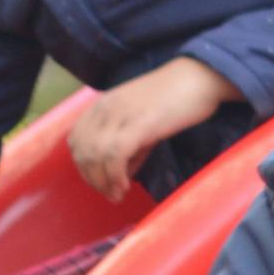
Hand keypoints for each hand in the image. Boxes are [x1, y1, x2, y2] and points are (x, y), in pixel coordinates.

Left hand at [68, 56, 233, 202]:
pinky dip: (116, 175)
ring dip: (103, 181)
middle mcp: (105, 108)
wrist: (197, 78)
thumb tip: (120, 176)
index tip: (101, 184)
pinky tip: (126, 186)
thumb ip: (130, 148)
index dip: (84, 167)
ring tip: (118, 195)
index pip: (76, 140)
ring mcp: (120, 114)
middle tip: (110, 195)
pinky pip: (115, 154)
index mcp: (103, 105)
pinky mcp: (138, 123)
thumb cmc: (175, 101)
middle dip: (92, 179)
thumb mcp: (143, 124)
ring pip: (95, 154)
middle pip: (82, 150)